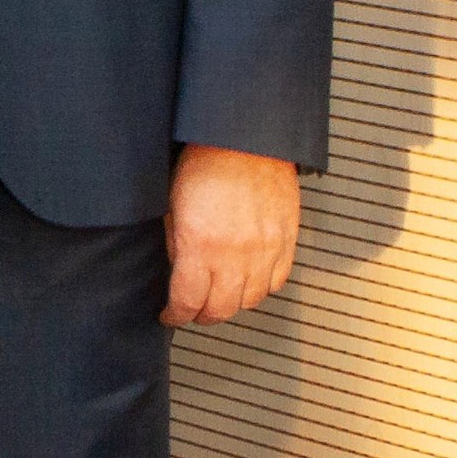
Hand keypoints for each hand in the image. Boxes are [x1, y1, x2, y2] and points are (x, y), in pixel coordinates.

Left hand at [164, 142, 300, 326]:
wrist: (244, 142)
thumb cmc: (203, 167)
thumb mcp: (171, 209)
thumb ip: (176, 248)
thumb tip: (179, 275)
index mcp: (201, 246)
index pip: (188, 301)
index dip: (176, 315)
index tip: (170, 316)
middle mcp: (236, 254)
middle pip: (221, 309)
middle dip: (201, 315)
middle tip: (191, 311)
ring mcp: (265, 249)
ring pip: (251, 300)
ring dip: (232, 305)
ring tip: (218, 298)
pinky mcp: (286, 241)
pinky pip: (277, 281)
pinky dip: (260, 288)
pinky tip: (247, 282)